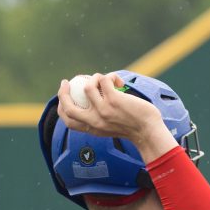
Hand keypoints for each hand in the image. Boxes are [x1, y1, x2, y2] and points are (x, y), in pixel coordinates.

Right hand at [57, 72, 173, 160]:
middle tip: (66, 81)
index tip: (63, 96)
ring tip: (106, 80)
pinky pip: (104, 80)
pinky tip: (119, 82)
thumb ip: (99, 121)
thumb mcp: (110, 128)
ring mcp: (103, 110)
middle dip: (62, 92)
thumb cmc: (133, 128)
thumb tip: (92, 106)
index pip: (68, 120)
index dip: (61, 106)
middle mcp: (94, 121)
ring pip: (87, 87)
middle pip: (68, 106)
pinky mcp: (113, 100)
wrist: (149, 132)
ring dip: (94, 78)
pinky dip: (111, 76)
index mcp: (92, 129)